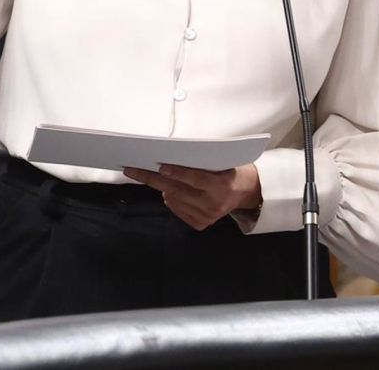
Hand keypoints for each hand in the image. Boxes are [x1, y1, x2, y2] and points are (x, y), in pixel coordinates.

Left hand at [124, 163, 261, 230]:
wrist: (246, 191)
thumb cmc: (231, 169)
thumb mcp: (222, 160)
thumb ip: (201, 160)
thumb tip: (172, 155)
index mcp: (221, 186)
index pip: (195, 179)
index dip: (178, 172)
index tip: (161, 166)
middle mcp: (214, 204)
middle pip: (178, 190)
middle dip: (153, 179)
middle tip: (133, 170)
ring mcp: (207, 216)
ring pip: (175, 200)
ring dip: (160, 187)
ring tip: (150, 175)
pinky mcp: (202, 224)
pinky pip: (178, 210)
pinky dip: (170, 199)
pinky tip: (168, 190)